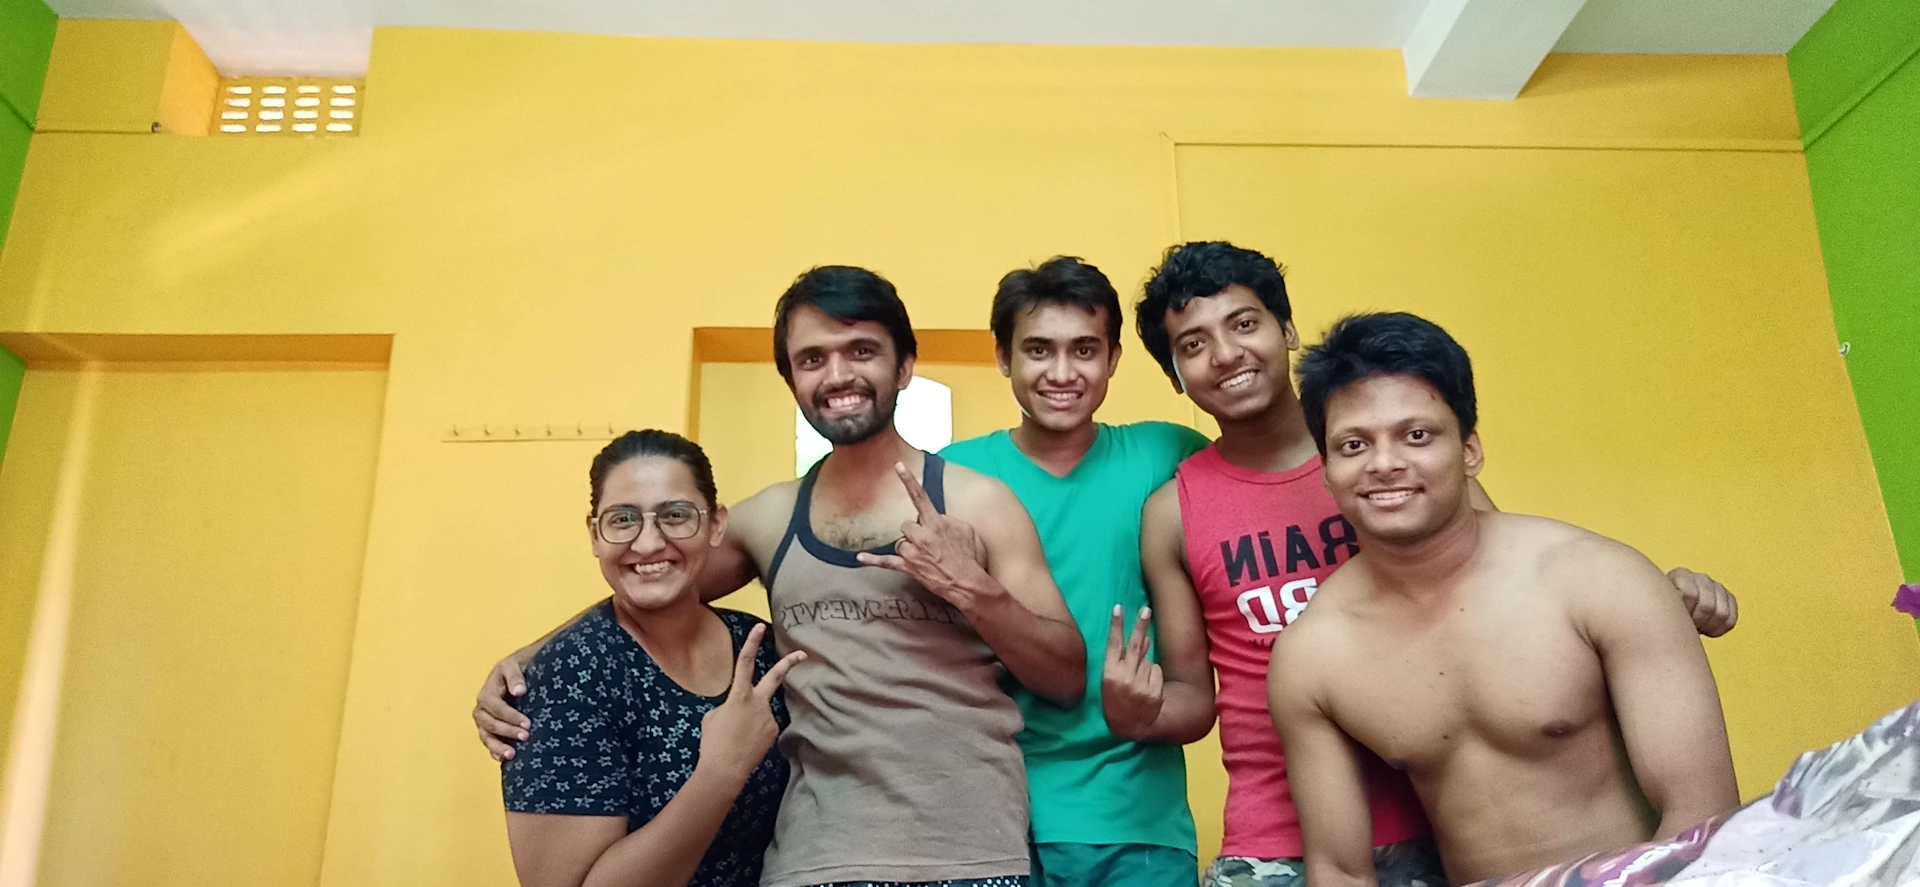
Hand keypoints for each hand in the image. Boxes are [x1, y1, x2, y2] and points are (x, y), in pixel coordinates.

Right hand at [475, 646, 535, 760]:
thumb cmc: (516, 668)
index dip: (510, 716)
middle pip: (489, 723)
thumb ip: (515, 677)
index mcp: (487, 692)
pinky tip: (504, 759)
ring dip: (498, 746)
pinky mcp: (490, 729)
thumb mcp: (514, 665)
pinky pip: (488, 742)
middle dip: (507, 731)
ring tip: (512, 755)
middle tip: (525, 736)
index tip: (527, 723)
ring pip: (485, 736)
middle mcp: (482, 708)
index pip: (495, 706)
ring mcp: (485, 720)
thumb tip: (519, 691)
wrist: (517, 672)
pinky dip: (494, 751)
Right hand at [699, 624, 805, 784]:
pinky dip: (756, 732)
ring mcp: (769, 717)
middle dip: (789, 663)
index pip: (746, 662)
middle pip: (776, 676)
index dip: (752, 643)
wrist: (724, 770)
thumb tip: (739, 708)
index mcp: (739, 695)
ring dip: (752, 720)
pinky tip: (747, 744)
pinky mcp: (774, 732)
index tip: (760, 627)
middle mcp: (758, 702)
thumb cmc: (713, 742)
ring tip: (738, 737)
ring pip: (762, 711)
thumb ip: (729, 705)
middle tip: (802, 653)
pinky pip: (765, 726)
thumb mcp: (713, 717)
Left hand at [855, 462, 991, 606]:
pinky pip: (885, 562)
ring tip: (925, 556)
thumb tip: (936, 519)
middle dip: (916, 531)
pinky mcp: (907, 566)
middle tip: (930, 543)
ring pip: (900, 541)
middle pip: (907, 524)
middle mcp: (920, 534)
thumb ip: (947, 519)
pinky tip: (860, 557)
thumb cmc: (967, 556)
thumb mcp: (964, 529)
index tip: (898, 465)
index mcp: (935, 522)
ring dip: (909, 546)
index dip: (908, 480)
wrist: (965, 582)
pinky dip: (872, 560)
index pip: (919, 496)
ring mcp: (912, 551)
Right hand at [1102, 606, 1164, 739]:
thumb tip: (1144, 639)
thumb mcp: (1110, 681)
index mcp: (1110, 674)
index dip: (1116, 626)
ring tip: (1138, 680)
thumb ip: (1124, 660)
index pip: (1114, 644)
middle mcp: (1125, 678)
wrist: (1128, 727)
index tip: (1119, 609)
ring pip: (1148, 661)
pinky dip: (1153, 676)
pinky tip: (1146, 687)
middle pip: (1135, 645)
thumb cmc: (1115, 701)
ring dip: (1145, 665)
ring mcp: (1141, 686)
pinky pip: (1157, 672)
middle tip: (1146, 610)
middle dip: (1140, 626)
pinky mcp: (1154, 693)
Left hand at [1670, 567, 1737, 637]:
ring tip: (1696, 626)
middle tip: (1687, 625)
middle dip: (1697, 621)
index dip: (1685, 612)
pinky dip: (1720, 628)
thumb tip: (1677, 600)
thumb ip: (1668, 603)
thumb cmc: (1665, 611)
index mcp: (1681, 575)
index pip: (1691, 595)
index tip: (1677, 618)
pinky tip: (1708, 628)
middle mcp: (1700, 578)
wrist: (1674, 612)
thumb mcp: (1662, 607)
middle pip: (1708, 606)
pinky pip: (1731, 618)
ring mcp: (1716, 587)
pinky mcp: (1728, 598)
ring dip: (1709, 626)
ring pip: (1722, 613)